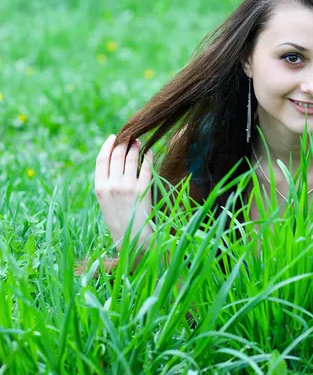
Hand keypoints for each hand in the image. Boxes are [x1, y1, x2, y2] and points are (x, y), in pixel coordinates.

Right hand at [94, 134, 154, 251]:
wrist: (133, 239)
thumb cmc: (119, 222)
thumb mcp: (105, 202)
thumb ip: (108, 183)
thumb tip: (116, 160)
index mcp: (100, 188)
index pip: (101, 159)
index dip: (107, 146)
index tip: (113, 137)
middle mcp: (113, 185)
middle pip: (117, 155)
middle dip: (123, 142)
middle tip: (129, 135)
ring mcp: (129, 187)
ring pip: (132, 158)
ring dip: (136, 146)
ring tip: (139, 141)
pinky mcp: (144, 190)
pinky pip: (146, 168)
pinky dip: (148, 157)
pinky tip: (150, 151)